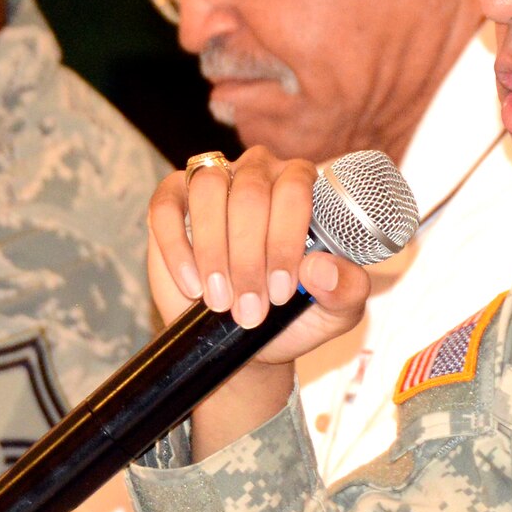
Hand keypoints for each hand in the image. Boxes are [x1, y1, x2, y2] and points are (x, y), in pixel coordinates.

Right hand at [146, 147, 369, 366]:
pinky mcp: (172, 200)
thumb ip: (345, 290)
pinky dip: (176, 248)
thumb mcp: (335, 312)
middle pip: (251, 192)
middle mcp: (260, 173)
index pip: (295, 190)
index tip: (282, 292)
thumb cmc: (293, 315)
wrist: (245, 339)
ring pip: (209, 190)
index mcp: (303, 188)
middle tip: (250, 308)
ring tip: (220, 300)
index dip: (285, 240)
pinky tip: (192, 284)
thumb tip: (320, 268)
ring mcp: (214, 181)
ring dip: (213, 251)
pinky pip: (167, 207)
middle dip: (249, 258)